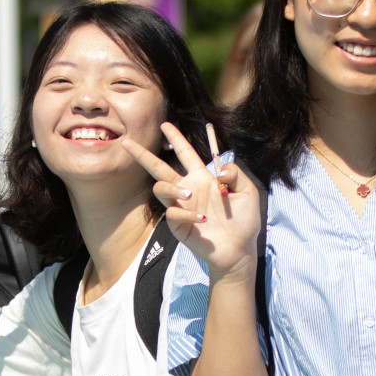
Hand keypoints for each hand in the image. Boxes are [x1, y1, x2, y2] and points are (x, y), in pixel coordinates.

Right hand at [119, 123, 261, 278]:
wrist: (239, 250)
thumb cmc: (243, 221)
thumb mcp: (248, 191)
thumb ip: (236, 174)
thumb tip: (218, 168)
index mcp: (202, 178)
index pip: (186, 154)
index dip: (176, 138)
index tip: (165, 125)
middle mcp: (188, 190)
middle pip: (159, 169)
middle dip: (143, 155)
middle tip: (127, 143)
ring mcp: (181, 207)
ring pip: (160, 188)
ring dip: (172, 188)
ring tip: (190, 194)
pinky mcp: (178, 226)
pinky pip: (173, 214)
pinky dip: (187, 214)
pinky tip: (203, 221)